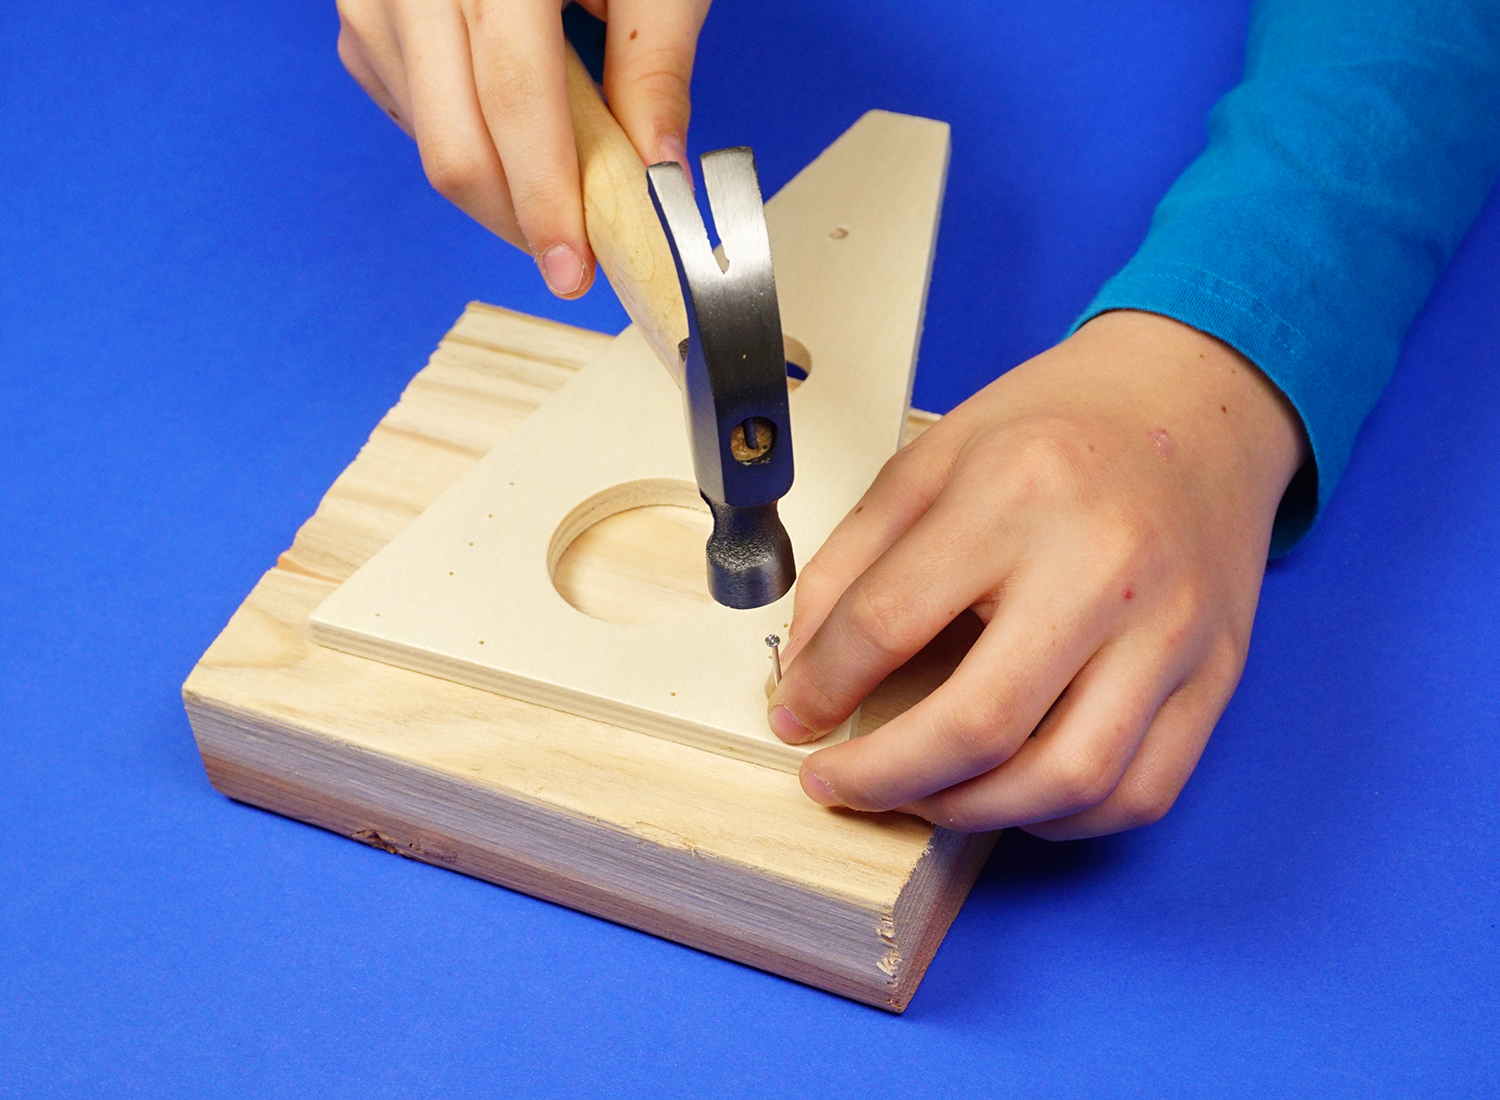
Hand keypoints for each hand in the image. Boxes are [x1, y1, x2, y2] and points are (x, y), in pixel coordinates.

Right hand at [336, 0, 710, 295]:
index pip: (513, 103)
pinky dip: (460, 140)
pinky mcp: (360, 12)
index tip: (575, 269)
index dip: (546, 200)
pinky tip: (507, 133)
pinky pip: (402, 108)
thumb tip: (659, 172)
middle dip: (516, 219)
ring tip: (554, 187)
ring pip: (423, 137)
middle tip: (571, 257)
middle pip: (452, 141)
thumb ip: (654, 65)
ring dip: (492, 187)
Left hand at [767, 311, 1309, 838]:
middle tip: (840, 782)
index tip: (795, 715)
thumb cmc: (1064, 425)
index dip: (819, 685)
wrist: (1198, 399)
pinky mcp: (1216, 672)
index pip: (888, 622)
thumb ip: (854, 561)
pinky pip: (1141, 790)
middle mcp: (1102, 566)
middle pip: (976, 724)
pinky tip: (1011, 790)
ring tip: (920, 794)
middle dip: (882, 778)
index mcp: (1016, 492)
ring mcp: (1171, 629)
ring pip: (1066, 780)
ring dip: (969, 812)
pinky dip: (1063, 817)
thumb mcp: (932, 457)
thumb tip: (806, 671)